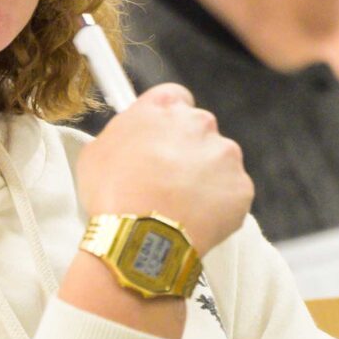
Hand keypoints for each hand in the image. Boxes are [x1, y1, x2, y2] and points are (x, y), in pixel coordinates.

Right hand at [74, 83, 252, 258]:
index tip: (160, 139)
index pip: (175, 99)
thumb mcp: (97, 151)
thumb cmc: (112, 196)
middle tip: (165, 181)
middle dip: (186, 152)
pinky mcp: (241, 188)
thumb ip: (125, 132)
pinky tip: (194, 220)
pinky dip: (218, 206)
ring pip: (218, 163)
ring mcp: (225, 155)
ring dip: (203, 178)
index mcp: (165, 107)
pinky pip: (231, 194)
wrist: (141, 239)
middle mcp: (200, 123)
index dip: (167, 122)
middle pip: (199, 131)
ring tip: (178, 207)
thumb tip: (132, 135)